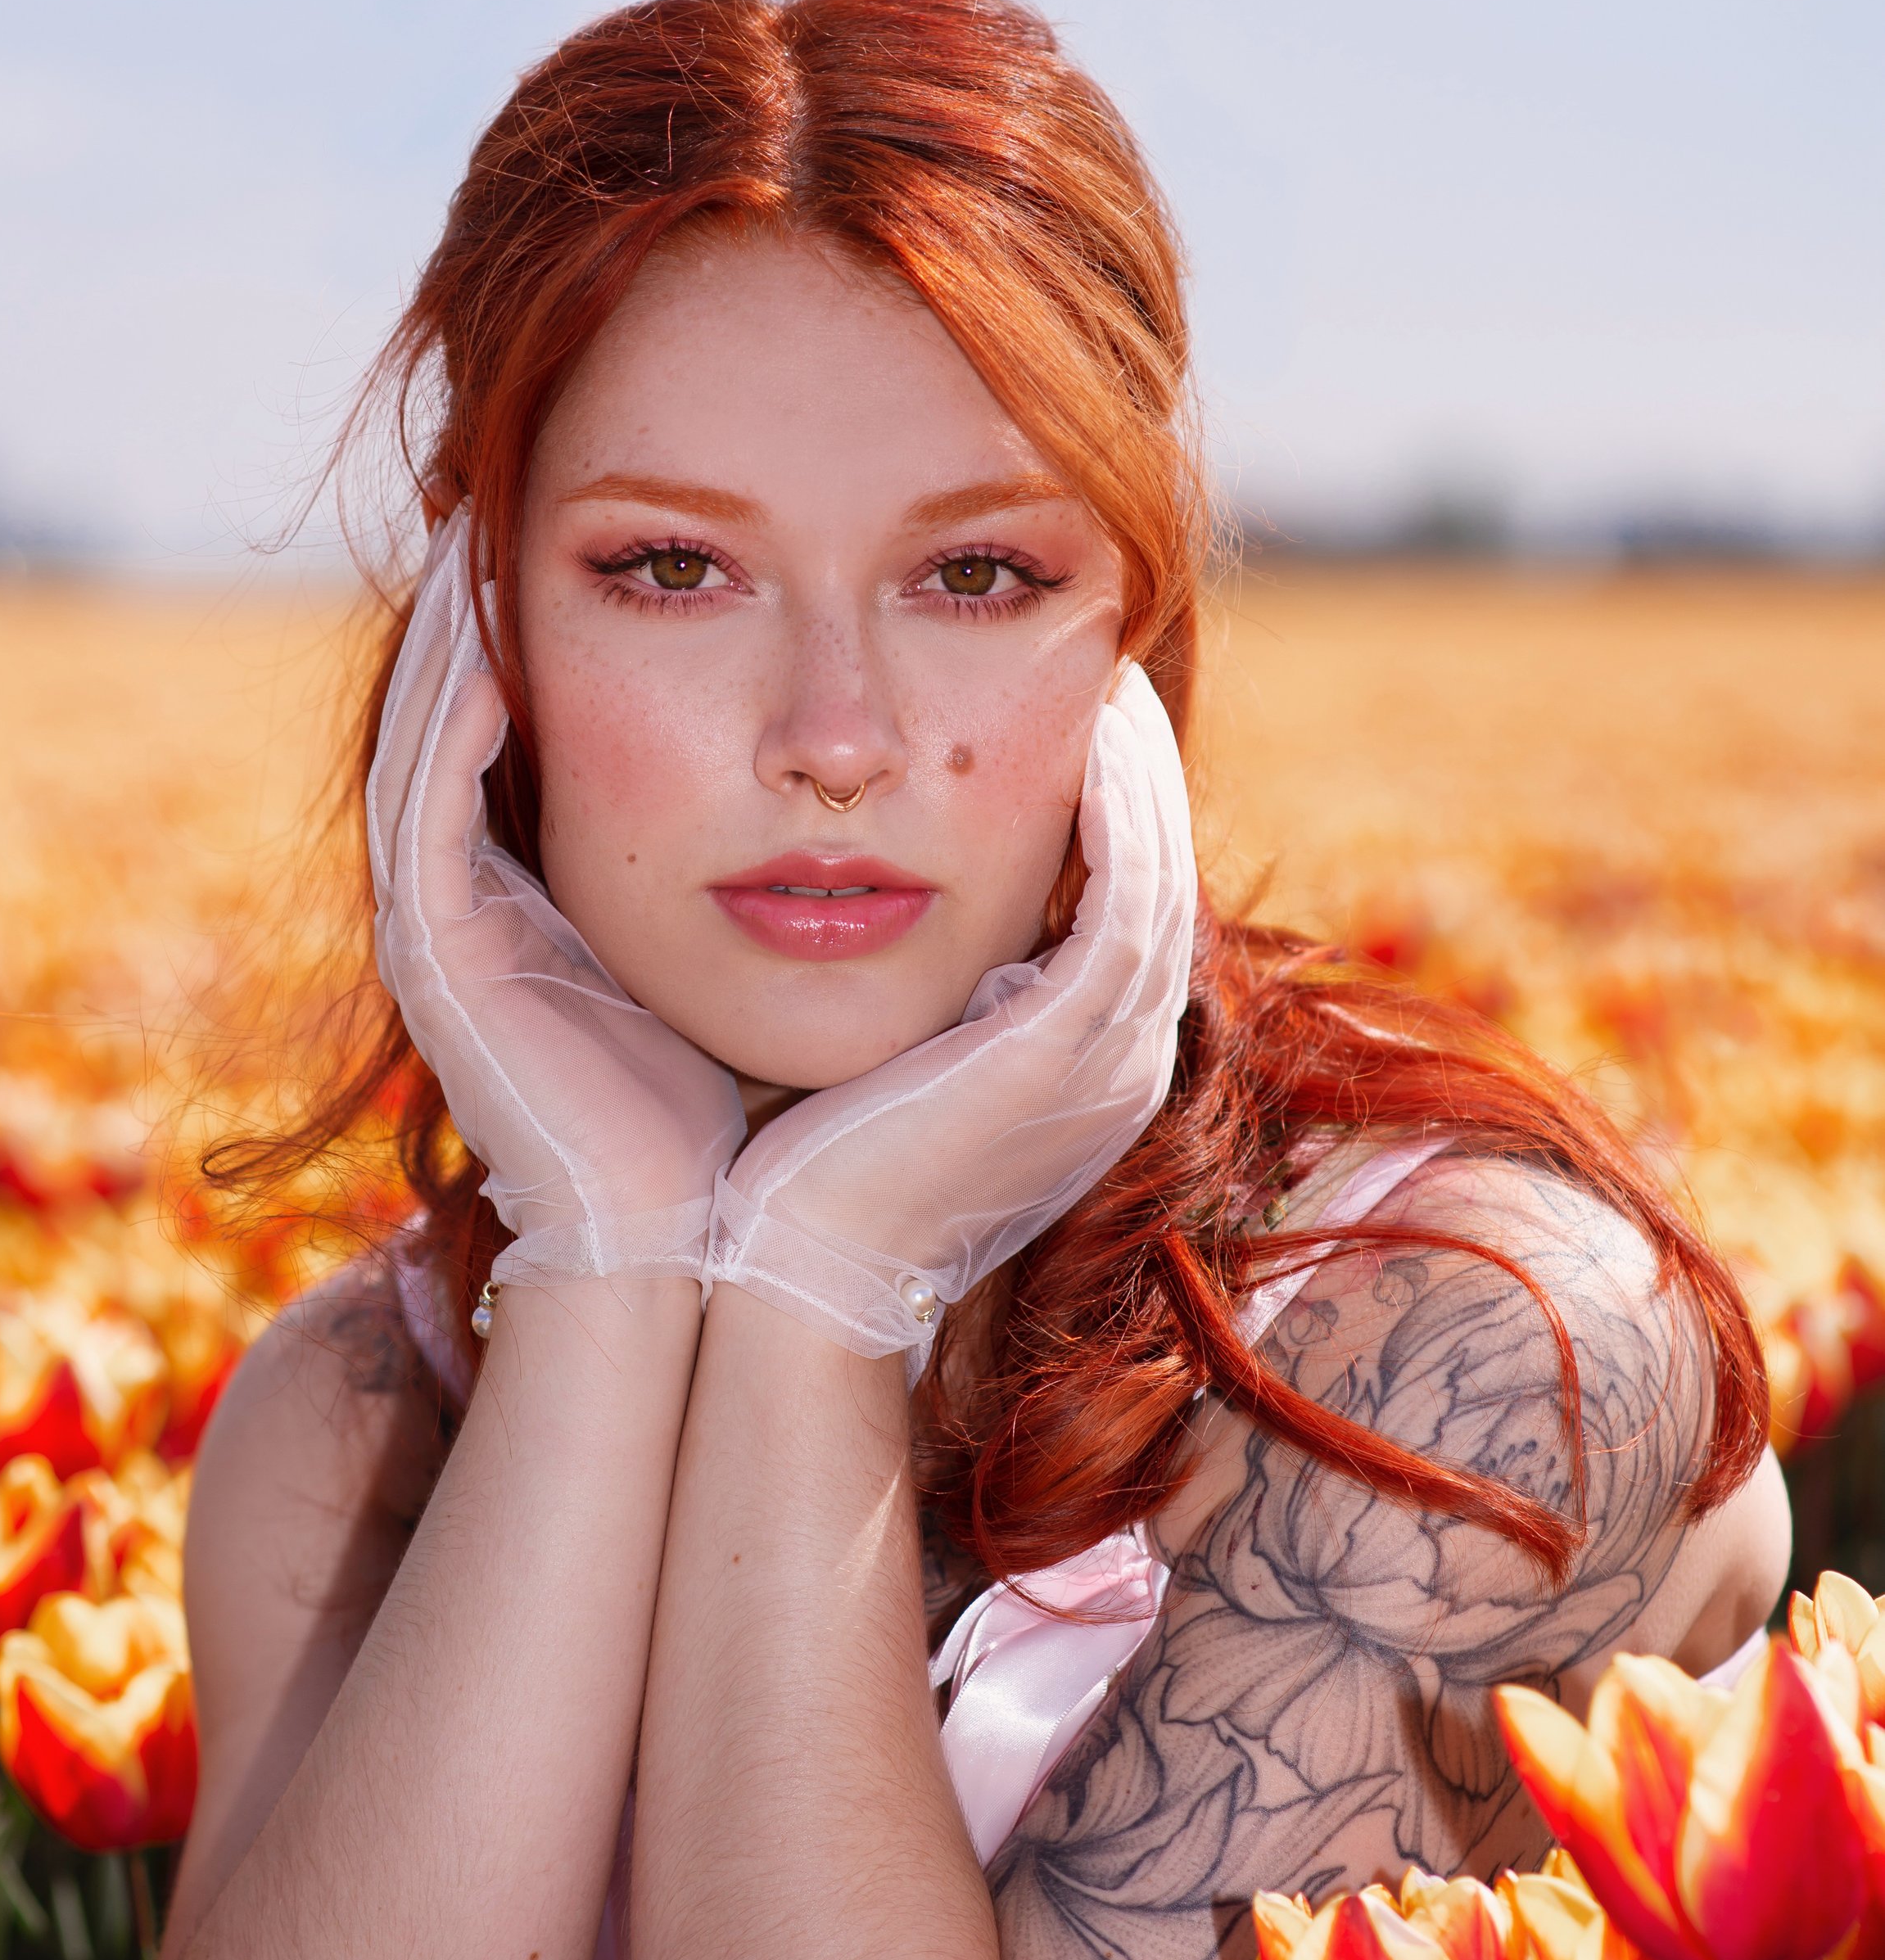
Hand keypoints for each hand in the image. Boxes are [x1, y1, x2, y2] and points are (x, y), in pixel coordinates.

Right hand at [367, 512, 745, 1285]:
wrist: (690, 1236)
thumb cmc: (732, 1105)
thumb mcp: (736, 951)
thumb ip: (748, 864)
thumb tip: (839, 772)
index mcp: (531, 894)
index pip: (514, 722)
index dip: (535, 618)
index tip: (585, 524)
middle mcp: (468, 898)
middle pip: (451, 707)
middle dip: (473, 598)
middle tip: (500, 486)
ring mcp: (439, 924)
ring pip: (423, 733)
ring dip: (449, 627)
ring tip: (481, 522)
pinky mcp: (432, 951)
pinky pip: (422, 804)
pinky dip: (447, 716)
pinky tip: (487, 638)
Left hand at [704, 660, 1196, 1370]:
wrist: (796, 1270)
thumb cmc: (813, 1174)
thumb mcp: (907, 1071)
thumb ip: (941, 1009)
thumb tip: (917, 930)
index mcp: (1084, 1078)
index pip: (1130, 922)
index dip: (1124, 824)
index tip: (1087, 739)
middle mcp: (1118, 1071)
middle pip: (1163, 891)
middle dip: (1147, 785)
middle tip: (1114, 689)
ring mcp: (1105, 1064)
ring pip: (1159, 885)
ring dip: (1143, 783)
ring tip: (1113, 693)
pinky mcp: (1068, 1049)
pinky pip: (1128, 904)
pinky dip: (1124, 821)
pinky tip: (1097, 749)